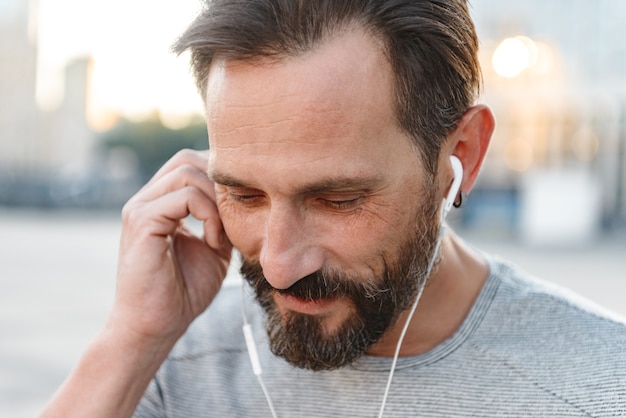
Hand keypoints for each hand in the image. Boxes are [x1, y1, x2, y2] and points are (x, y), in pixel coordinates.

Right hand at [110, 149, 231, 344]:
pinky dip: (208, 214)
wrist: (156, 326)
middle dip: (220, 183)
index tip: (242, 210)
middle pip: (188, 158)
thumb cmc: (184, 291)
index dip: (222, 179)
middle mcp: (146, 199)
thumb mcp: (215, 247)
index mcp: (160, 203)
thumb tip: (245, 195)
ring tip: (222, 235)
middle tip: (235, 217)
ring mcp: (140, 207)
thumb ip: (223, 219)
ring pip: (188, 171)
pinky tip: (214, 242)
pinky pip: (184, 196)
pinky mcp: (141, 221)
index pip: (192, 164)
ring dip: (216, 200)